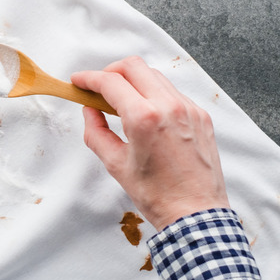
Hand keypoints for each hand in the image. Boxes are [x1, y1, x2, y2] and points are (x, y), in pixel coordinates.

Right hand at [70, 56, 229, 230]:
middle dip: (110, 71)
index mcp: (144, 118)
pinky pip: (172, 93)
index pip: (110, 82)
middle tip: (98, 87)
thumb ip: (96, 132)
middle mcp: (169, 106)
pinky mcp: (201, 116)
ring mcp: (189, 108)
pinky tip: (145, 114)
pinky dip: (153, 94)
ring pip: (154, 76)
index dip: (89, 78)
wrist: (194, 213)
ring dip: (133, 81)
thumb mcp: (115, 164)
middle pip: (134, 66)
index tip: (78, 81)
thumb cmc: (156, 194)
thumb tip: (89, 112)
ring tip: (121, 102)